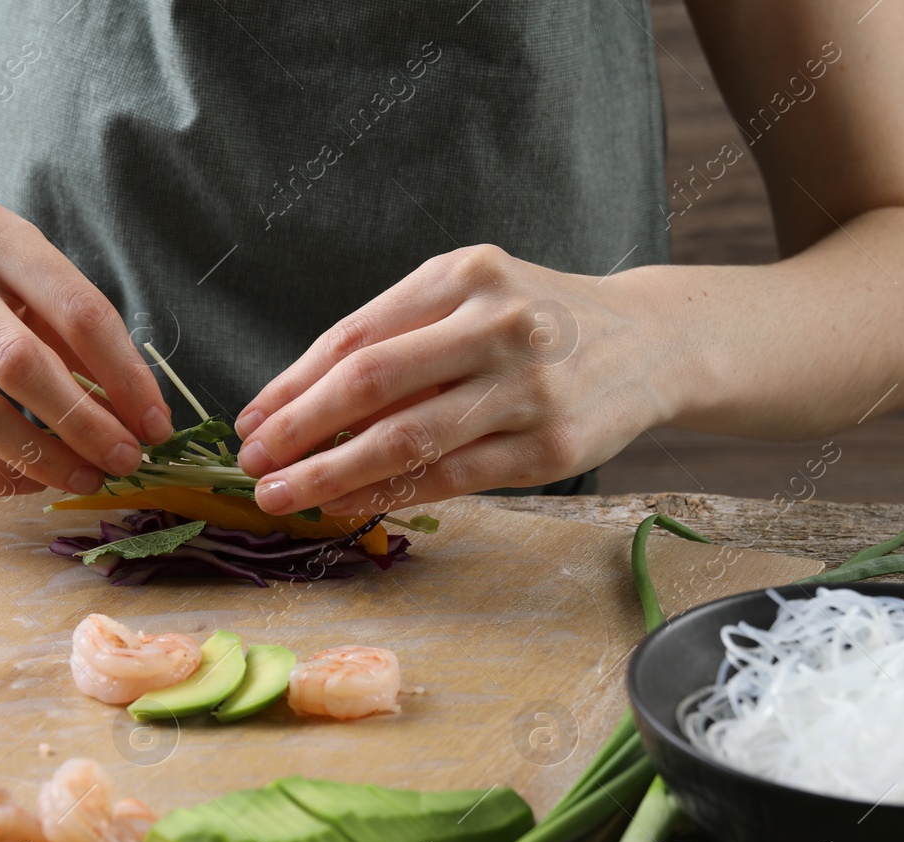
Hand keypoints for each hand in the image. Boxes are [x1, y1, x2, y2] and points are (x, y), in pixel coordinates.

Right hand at [0, 200, 172, 494]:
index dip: (125, 375)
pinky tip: (28, 480)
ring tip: (84, 477)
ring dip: (40, 458)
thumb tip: (139, 417)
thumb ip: (78, 335)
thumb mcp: (25, 272)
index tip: (156, 424)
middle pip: (19, 364)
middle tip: (127, 460)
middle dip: (84, 424)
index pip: (77, 310)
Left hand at [233, 245, 677, 516]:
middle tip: (253, 463)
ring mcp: (529, 390)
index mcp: (466, 275)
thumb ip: (401, 338)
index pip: (357, 336)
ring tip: (285, 495)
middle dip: (299, 430)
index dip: (293, 384)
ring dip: (332, 474)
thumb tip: (305, 405)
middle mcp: (497, 326)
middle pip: (372, 384)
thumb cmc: (538, 319)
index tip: (252, 420)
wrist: (651, 341)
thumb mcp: (473, 296)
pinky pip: (452, 478)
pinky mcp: (552, 449)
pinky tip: (349, 504)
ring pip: (407, 440)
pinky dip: (391, 493)